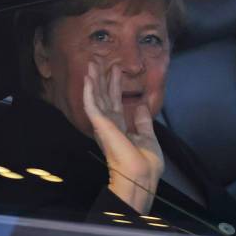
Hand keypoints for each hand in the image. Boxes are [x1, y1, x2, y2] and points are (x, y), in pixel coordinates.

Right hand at [83, 61, 163, 213]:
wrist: (142, 175)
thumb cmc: (146, 163)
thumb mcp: (148, 137)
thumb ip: (143, 121)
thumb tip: (140, 106)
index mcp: (120, 129)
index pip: (115, 103)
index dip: (114, 86)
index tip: (116, 69)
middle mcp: (110, 126)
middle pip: (104, 97)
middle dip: (102, 78)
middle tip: (99, 60)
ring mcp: (104, 125)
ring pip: (96, 97)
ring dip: (93, 80)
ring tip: (92, 63)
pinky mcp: (100, 125)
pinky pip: (92, 105)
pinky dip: (89, 91)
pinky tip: (88, 78)